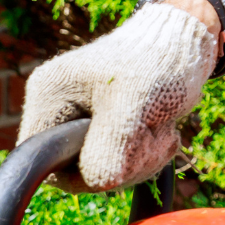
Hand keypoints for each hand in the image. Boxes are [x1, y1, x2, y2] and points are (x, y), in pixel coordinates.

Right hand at [16, 0, 218, 192]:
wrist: (186, 42)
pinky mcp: (103, 126)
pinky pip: (116, 162)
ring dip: (138, 160)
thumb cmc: (157, 62)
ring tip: (161, 130)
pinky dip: (143, 156)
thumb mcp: (134, 103)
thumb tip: (98, 183)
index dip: (77, 171)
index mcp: (49, 95)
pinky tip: (160, 132)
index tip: (117, 157)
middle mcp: (57, 107)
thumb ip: (111, 145)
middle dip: (119, 163)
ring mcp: (80, 118)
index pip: (39, 158)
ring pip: (99, 169)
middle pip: (72, 169)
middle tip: (152, 137)